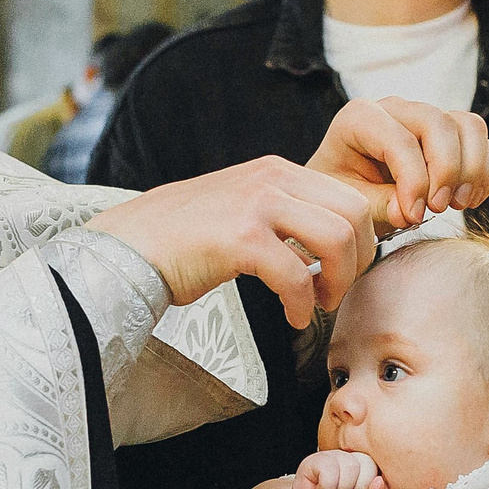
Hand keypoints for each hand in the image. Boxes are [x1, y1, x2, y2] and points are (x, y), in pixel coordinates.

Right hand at [91, 155, 374, 327]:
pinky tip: (292, 317)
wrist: (127, 247)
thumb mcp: (243, 210)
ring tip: (317, 303)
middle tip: (335, 290)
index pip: (349, 197)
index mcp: (277, 171)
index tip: (343, 271)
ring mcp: (256, 205)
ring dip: (338, 281)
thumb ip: (284, 218)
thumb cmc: (183, 241)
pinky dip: (303, 305)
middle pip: (355, 214)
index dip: (361, 240)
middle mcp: (271, 179)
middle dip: (359, 260)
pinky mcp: (240, 239)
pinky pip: (297, 276)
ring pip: (337, 239)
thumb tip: (326, 249)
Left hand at [308, 99, 488, 233]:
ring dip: (472, 169)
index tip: (414, 216)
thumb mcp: (351, 203)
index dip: (414, 181)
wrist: (351, 189)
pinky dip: (485, 171)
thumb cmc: (345, 193)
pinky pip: (482, 140)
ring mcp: (426, 116)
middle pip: (439, 122)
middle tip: (437, 209)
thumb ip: (378, 205)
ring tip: (456, 205)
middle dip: (446, 170)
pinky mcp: (450, 132)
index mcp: (360, 118)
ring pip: (469, 126)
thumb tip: (410, 211)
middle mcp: (396, 108)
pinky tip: (468, 200)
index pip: (399, 140)